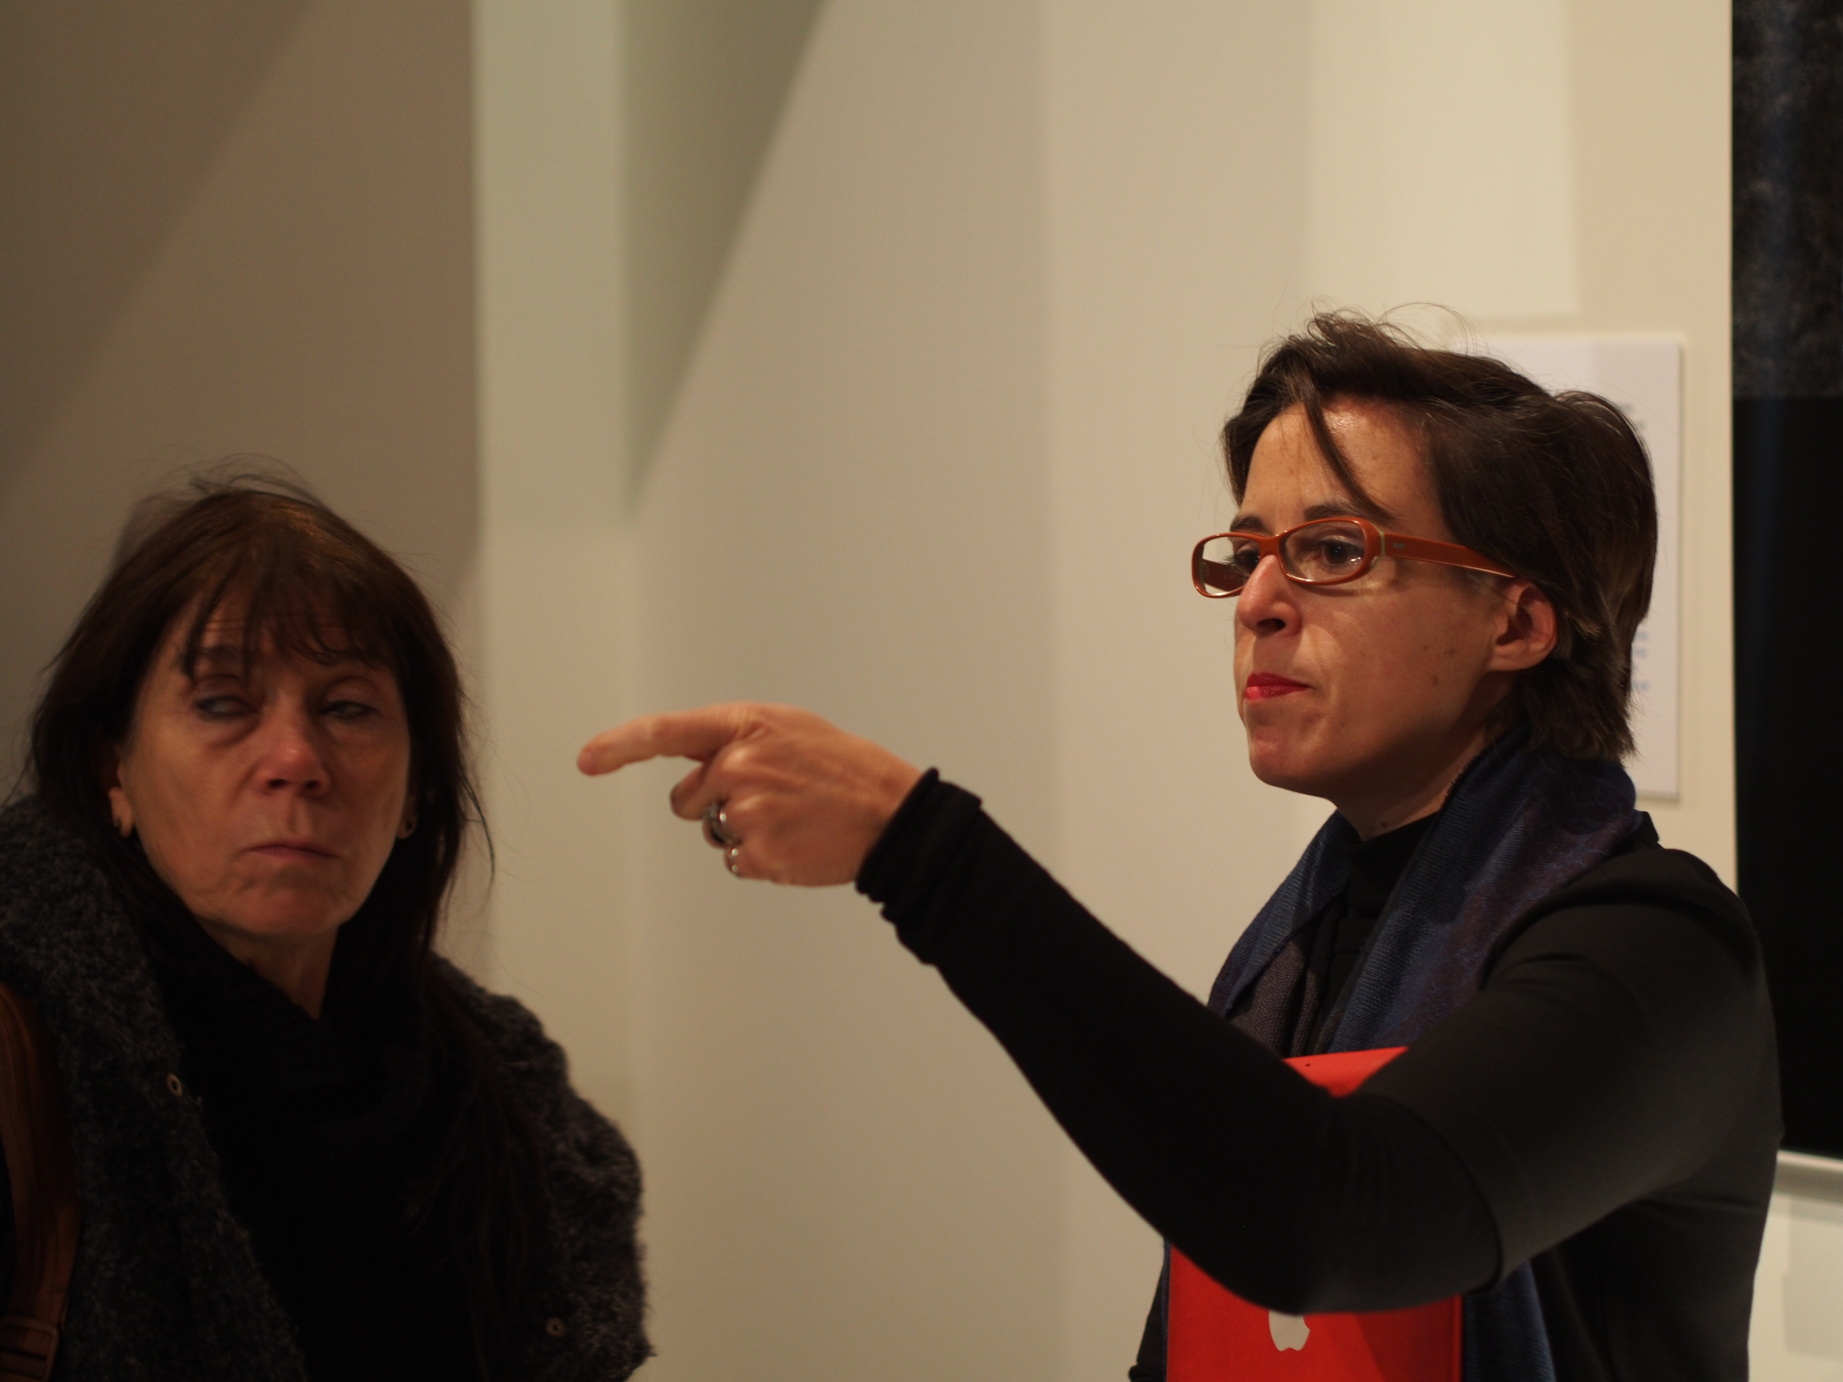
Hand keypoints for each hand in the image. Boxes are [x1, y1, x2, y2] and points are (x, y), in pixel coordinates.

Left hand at [577, 703, 923, 884]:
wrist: (890, 813)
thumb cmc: (840, 767)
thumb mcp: (787, 728)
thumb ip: (734, 737)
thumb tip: (691, 761)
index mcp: (744, 726)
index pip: (664, 731)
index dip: (618, 746)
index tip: (587, 760)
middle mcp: (737, 765)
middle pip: (684, 797)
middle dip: (713, 801)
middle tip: (771, 796)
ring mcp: (746, 812)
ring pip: (709, 830)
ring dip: (739, 829)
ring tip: (789, 817)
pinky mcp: (756, 854)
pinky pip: (733, 860)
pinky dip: (758, 857)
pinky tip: (794, 841)